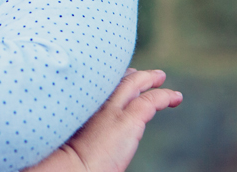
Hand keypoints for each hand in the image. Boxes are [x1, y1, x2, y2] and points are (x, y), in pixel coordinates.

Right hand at [26, 69, 181, 171]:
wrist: (67, 169)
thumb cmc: (62, 160)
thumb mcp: (64, 136)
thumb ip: (76, 126)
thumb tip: (79, 132)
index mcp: (77, 103)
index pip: (97, 84)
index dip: (109, 79)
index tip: (118, 77)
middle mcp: (93, 99)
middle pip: (114, 78)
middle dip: (128, 74)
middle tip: (140, 73)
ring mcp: (111, 108)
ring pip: (135, 84)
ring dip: (150, 79)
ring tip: (161, 79)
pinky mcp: (128, 120)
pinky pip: (152, 101)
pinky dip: (165, 97)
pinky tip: (174, 98)